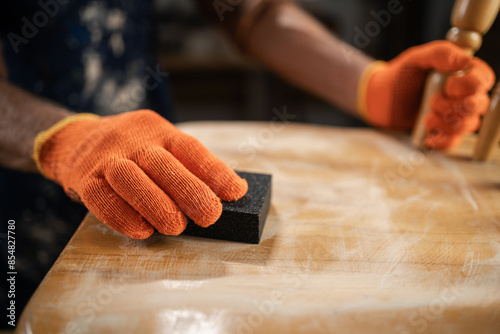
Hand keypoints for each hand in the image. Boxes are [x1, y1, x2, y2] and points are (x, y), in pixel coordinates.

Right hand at [33, 110, 247, 238]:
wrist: (74, 139)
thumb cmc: (130, 150)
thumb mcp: (158, 144)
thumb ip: (186, 166)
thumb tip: (225, 194)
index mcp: (158, 131)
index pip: (190, 148)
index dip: (214, 170)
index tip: (235, 192)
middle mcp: (133, 141)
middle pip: (162, 163)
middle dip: (189, 191)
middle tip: (210, 216)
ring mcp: (106, 158)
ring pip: (131, 179)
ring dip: (157, 206)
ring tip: (177, 227)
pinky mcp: (85, 178)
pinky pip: (102, 199)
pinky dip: (124, 218)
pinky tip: (143, 230)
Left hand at [358, 40, 494, 148]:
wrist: (379, 97)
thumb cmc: (401, 74)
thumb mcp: (417, 58)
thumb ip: (439, 53)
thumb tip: (464, 60)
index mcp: (462, 73)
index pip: (484, 80)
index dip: (471, 86)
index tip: (449, 86)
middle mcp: (463, 94)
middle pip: (479, 105)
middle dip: (454, 106)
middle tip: (432, 102)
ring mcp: (454, 115)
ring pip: (468, 125)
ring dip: (446, 123)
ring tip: (425, 117)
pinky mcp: (443, 132)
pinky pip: (454, 142)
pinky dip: (443, 141)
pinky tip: (429, 135)